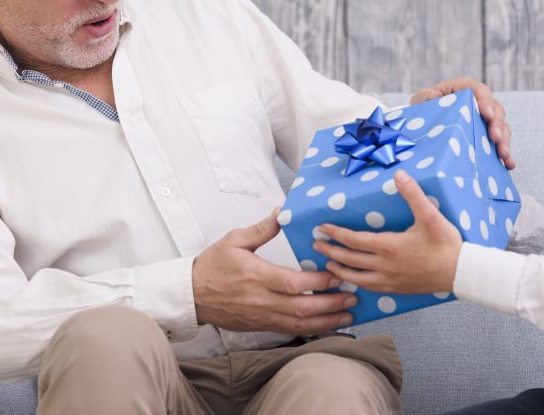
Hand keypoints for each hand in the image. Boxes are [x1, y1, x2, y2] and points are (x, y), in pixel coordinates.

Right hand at [192, 208, 356, 333]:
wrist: (191, 295)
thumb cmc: (211, 266)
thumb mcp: (234, 240)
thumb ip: (261, 229)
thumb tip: (281, 212)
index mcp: (256, 276)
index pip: (293, 283)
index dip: (318, 282)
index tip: (337, 274)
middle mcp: (261, 300)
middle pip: (301, 307)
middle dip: (330, 304)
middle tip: (352, 297)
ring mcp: (261, 316)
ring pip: (299, 323)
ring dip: (326, 321)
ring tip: (348, 316)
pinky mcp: (261, 326)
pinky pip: (290, 331)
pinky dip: (312, 329)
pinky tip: (327, 325)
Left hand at [314, 170, 462, 293]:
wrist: (461, 272)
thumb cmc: (446, 245)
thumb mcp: (430, 215)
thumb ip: (412, 194)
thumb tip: (399, 174)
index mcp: (388, 247)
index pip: (353, 240)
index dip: (336, 233)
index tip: (323, 228)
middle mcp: (385, 266)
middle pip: (349, 259)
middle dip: (330, 252)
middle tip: (316, 246)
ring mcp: (390, 280)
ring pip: (357, 278)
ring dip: (340, 270)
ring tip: (329, 265)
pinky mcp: (397, 289)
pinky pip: (370, 288)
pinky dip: (357, 283)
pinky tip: (355, 281)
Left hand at [411, 77, 514, 168]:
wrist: (422, 127)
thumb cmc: (423, 109)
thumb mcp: (421, 101)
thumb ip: (426, 97)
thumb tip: (434, 96)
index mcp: (463, 89)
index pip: (478, 91)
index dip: (485, 101)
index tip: (486, 113)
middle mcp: (478, 103)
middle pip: (495, 109)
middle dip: (497, 124)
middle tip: (495, 138)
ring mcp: (484, 120)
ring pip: (502, 126)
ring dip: (504, 140)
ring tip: (503, 154)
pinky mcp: (487, 136)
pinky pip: (500, 143)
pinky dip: (505, 153)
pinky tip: (508, 164)